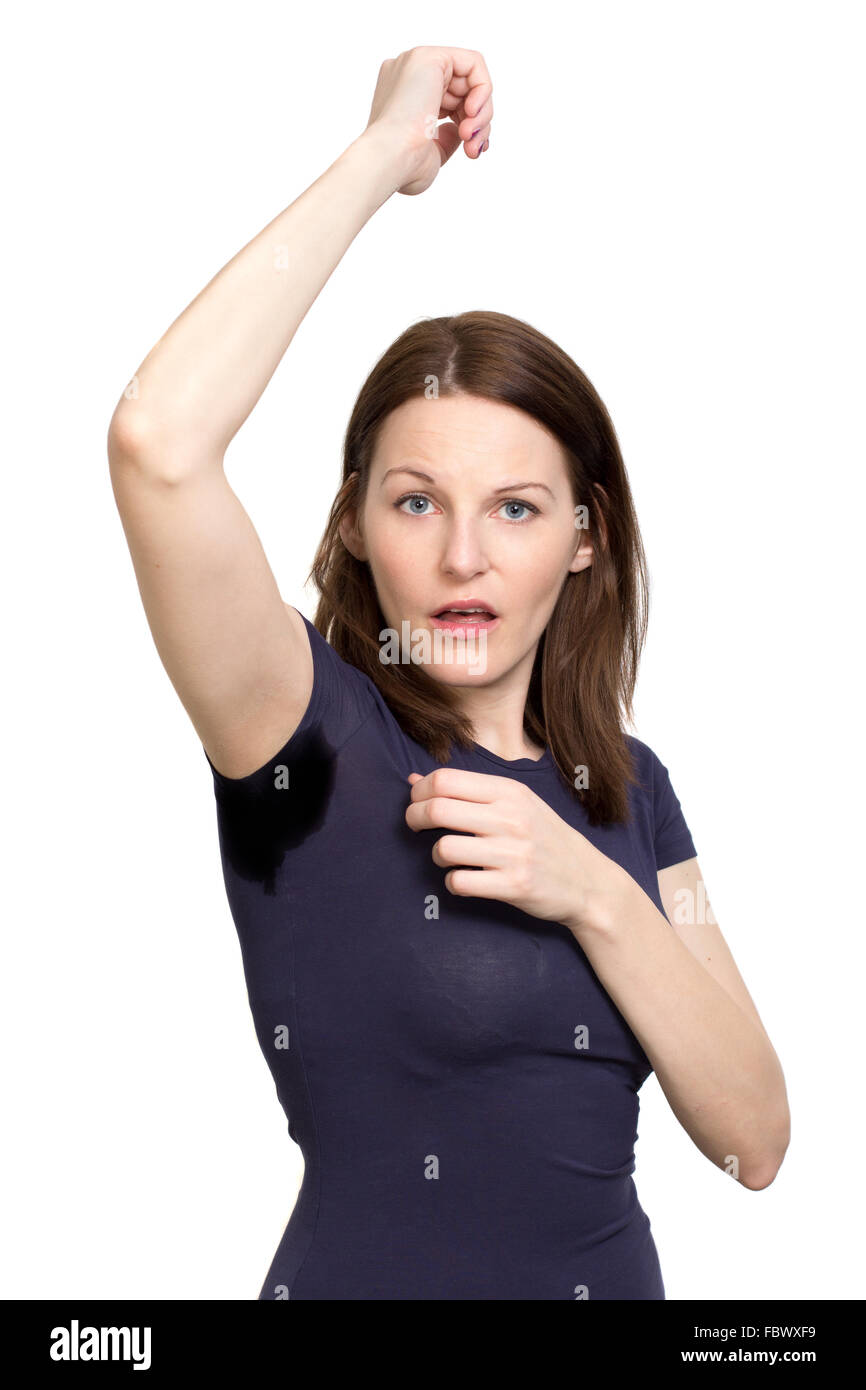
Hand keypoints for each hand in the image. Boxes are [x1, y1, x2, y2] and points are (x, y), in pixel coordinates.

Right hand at [364, 46, 492, 195]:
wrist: (388, 160)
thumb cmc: (402, 165)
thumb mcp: (432, 153)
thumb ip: (447, 138)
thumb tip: (460, 129)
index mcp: (403, 94)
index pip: (449, 99)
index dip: (468, 122)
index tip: (473, 149)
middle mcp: (408, 74)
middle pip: (462, 88)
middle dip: (479, 120)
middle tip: (475, 147)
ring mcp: (417, 62)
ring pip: (470, 77)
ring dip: (482, 111)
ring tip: (471, 136)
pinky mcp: (430, 57)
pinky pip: (473, 62)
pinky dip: (483, 89)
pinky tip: (472, 112)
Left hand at [405, 766, 635, 936]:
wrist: (588, 881)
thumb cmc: (545, 838)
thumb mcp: (517, 804)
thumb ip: (468, 791)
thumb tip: (413, 780)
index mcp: (510, 791)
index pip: (445, 779)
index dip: (419, 791)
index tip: (417, 802)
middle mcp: (511, 818)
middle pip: (438, 809)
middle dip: (414, 818)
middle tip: (415, 826)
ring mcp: (513, 853)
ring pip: (444, 848)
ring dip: (437, 855)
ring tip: (449, 857)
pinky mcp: (513, 885)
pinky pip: (459, 882)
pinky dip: (453, 882)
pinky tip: (464, 879)